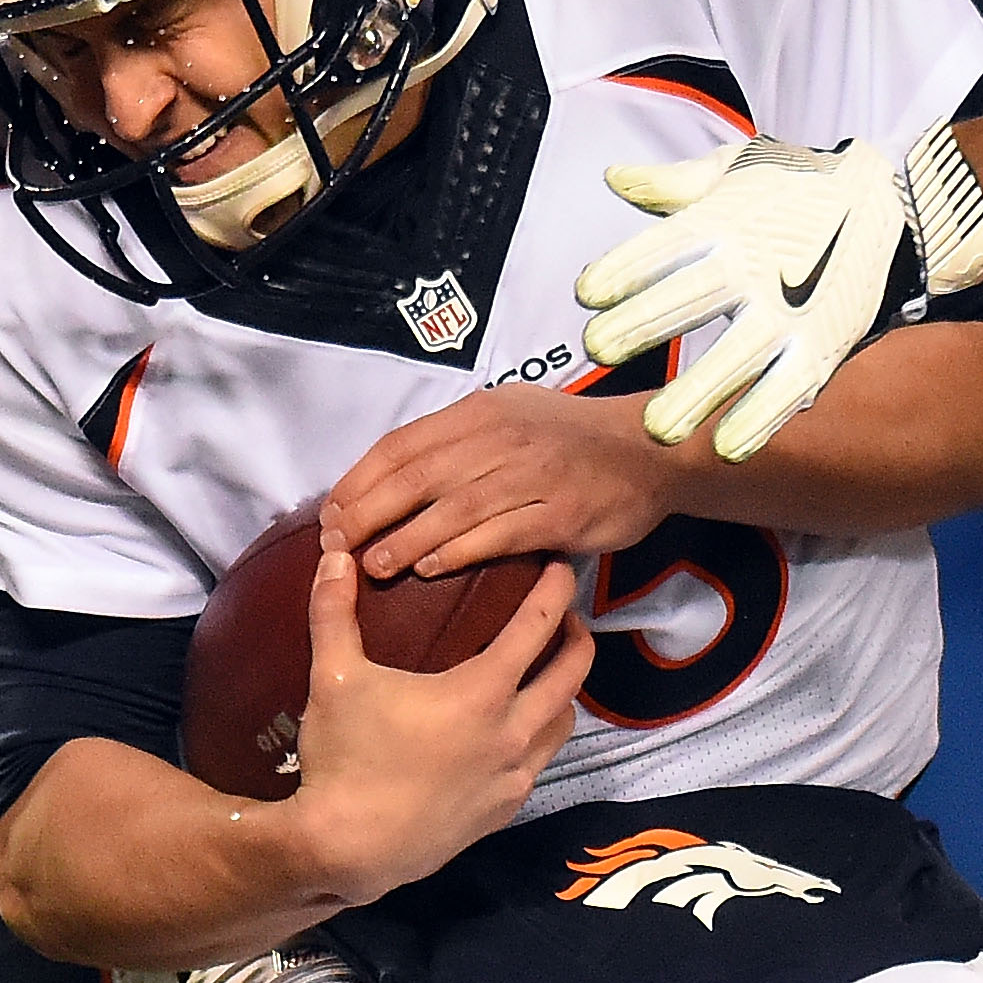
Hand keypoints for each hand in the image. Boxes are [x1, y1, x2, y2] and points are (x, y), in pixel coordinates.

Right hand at [287, 549, 592, 905]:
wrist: (348, 849)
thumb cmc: (344, 759)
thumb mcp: (334, 678)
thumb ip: (334, 611)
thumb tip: (332, 556)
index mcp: (483, 691)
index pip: (539, 625)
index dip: (555, 589)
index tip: (560, 567)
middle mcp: (513, 731)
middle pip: (573, 672)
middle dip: (577, 636)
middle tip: (565, 616)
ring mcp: (514, 775)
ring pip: (564, 721)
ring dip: (564, 691)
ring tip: (546, 673)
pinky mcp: (504, 809)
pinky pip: (540, 763)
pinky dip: (539, 738)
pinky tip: (515, 732)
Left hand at [322, 385, 677, 577]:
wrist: (650, 450)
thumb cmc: (574, 437)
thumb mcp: (513, 414)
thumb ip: (462, 439)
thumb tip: (398, 475)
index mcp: (481, 412)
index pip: (402, 445)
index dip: (360, 481)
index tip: (332, 512)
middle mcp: (501, 440)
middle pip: (416, 479)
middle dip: (367, 514)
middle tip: (337, 545)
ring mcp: (532, 478)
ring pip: (451, 511)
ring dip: (405, 540)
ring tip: (373, 566)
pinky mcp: (558, 516)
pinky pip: (497, 537)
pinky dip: (458, 553)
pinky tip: (430, 570)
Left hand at [578, 124, 982, 459]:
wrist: (894, 204)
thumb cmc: (800, 188)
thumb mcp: (737, 169)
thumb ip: (673, 184)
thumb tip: (614, 180)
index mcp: (727, 220)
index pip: (667, 245)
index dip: (626, 269)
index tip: (588, 294)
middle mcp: (756, 266)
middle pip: (693, 298)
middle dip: (644, 322)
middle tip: (599, 350)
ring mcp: (792, 310)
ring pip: (739, 356)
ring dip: (698, 392)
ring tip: (657, 428)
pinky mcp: (825, 344)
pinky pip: (790, 388)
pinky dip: (761, 419)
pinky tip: (727, 448)